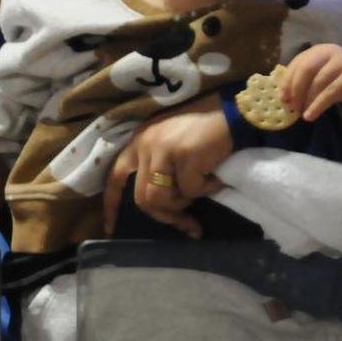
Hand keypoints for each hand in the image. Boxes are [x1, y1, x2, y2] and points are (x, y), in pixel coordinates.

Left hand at [103, 94, 231, 238]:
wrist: (231, 112)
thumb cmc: (202, 131)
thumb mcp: (170, 146)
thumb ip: (158, 168)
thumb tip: (160, 206)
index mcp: (138, 142)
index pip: (115, 177)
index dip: (111, 205)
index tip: (110, 228)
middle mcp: (144, 144)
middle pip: (142, 198)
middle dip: (166, 216)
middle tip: (188, 224)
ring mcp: (162, 150)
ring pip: (161, 198)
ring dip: (184, 204)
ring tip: (201, 189)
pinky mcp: (184, 156)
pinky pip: (191, 191)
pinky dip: (206, 190)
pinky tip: (215, 177)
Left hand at [280, 44, 341, 121]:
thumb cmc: (341, 79)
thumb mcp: (322, 75)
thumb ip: (305, 80)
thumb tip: (284, 97)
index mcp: (319, 51)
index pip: (297, 63)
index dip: (287, 81)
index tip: (282, 98)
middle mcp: (330, 53)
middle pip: (305, 70)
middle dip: (295, 89)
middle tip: (291, 106)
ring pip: (317, 82)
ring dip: (306, 100)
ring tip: (301, 112)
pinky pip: (329, 93)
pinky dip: (317, 106)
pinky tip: (310, 116)